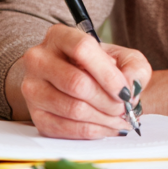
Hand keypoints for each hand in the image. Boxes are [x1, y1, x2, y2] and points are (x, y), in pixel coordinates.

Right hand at [5, 24, 151, 138]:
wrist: (89, 84)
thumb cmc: (107, 69)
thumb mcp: (127, 59)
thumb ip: (134, 68)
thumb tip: (129, 87)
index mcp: (59, 36)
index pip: (82, 49)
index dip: (107, 74)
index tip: (125, 91)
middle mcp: (39, 59)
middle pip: (76, 83)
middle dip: (108, 101)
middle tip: (125, 108)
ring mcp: (33, 88)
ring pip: (72, 109)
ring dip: (103, 118)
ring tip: (120, 118)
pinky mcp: (36, 115)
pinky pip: (65, 129)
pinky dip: (92, 132)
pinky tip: (107, 127)